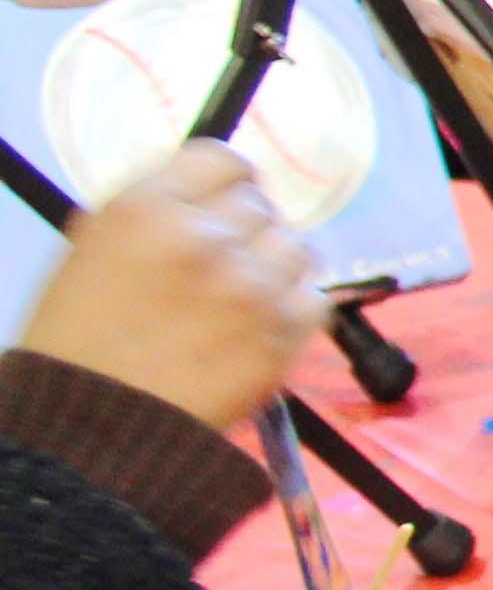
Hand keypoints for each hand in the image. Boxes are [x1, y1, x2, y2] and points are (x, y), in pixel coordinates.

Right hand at [17, 144, 321, 435]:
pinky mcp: (284, 330)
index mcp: (145, 209)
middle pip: (260, 205)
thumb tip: (206, 193)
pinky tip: (258, 328)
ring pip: (296, 247)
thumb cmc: (81, 345)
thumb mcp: (95, 253)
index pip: (220, 159)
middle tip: (225, 266)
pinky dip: (293, 310)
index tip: (226, 202)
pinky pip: (314, 297)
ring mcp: (250, 283)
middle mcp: (203, 237)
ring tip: (241, 300)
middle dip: (245, 232)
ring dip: (275, 268)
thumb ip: (154, 215)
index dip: (227, 183)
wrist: (96, 430)